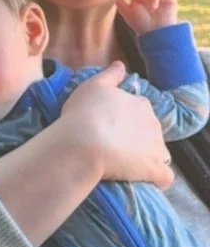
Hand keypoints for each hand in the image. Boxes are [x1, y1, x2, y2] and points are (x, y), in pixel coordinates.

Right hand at [61, 61, 173, 189]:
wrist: (82, 144)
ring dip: (147, 157)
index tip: (109, 126)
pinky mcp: (154, 170)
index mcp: (140, 104)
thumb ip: (110, 75)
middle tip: (113, 145)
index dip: (126, 119)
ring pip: (158, 152)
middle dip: (138, 138)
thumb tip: (121, 64)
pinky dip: (158, 179)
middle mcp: (153, 124)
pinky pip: (164, 177)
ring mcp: (155, 148)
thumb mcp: (92, 86)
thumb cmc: (83, 114)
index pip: (139, 111)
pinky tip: (147, 181)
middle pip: (150, 131)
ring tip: (126, 165)